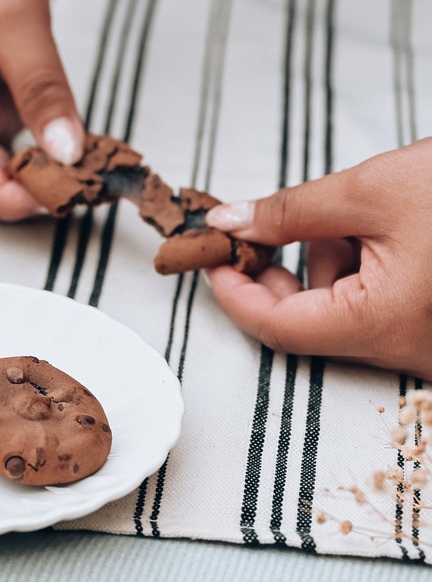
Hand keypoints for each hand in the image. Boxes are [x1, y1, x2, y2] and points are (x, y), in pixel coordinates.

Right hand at [0, 0, 82, 220]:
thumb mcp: (11, 15)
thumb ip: (40, 85)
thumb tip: (65, 150)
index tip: (48, 199)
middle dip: (26, 186)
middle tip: (80, 188)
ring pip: (4, 156)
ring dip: (43, 167)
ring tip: (87, 169)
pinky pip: (21, 128)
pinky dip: (50, 140)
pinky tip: (78, 144)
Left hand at [205, 137, 431, 379]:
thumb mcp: (374, 189)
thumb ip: (291, 212)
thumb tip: (230, 223)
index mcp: (382, 323)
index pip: (275, 328)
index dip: (232, 292)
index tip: (212, 258)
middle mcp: (406, 350)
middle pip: (304, 325)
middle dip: (276, 276)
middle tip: (260, 232)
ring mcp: (425, 347)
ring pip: (339, 315)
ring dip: (324, 265)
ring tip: (350, 215)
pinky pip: (373, 312)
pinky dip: (358, 273)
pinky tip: (377, 231)